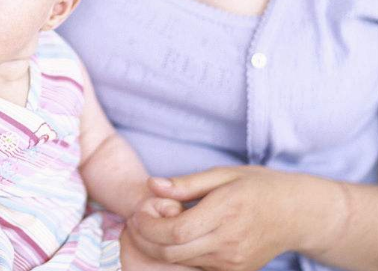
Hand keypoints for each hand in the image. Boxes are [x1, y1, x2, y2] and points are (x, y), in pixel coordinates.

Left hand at [127, 166, 340, 270]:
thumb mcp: (224, 174)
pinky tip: (174, 241)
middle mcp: (229, 242)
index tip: (138, 212)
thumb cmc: (259, 187)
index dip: (148, 225)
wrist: (299, 214)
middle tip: (136, 222)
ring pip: (181, 264)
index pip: (175, 231)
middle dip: (145, 239)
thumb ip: (186, 183)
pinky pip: (197, 270)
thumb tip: (152, 186)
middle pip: (172, 253)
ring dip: (158, 249)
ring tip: (153, 228)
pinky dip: (178, 259)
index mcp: (225, 212)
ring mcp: (234, 262)